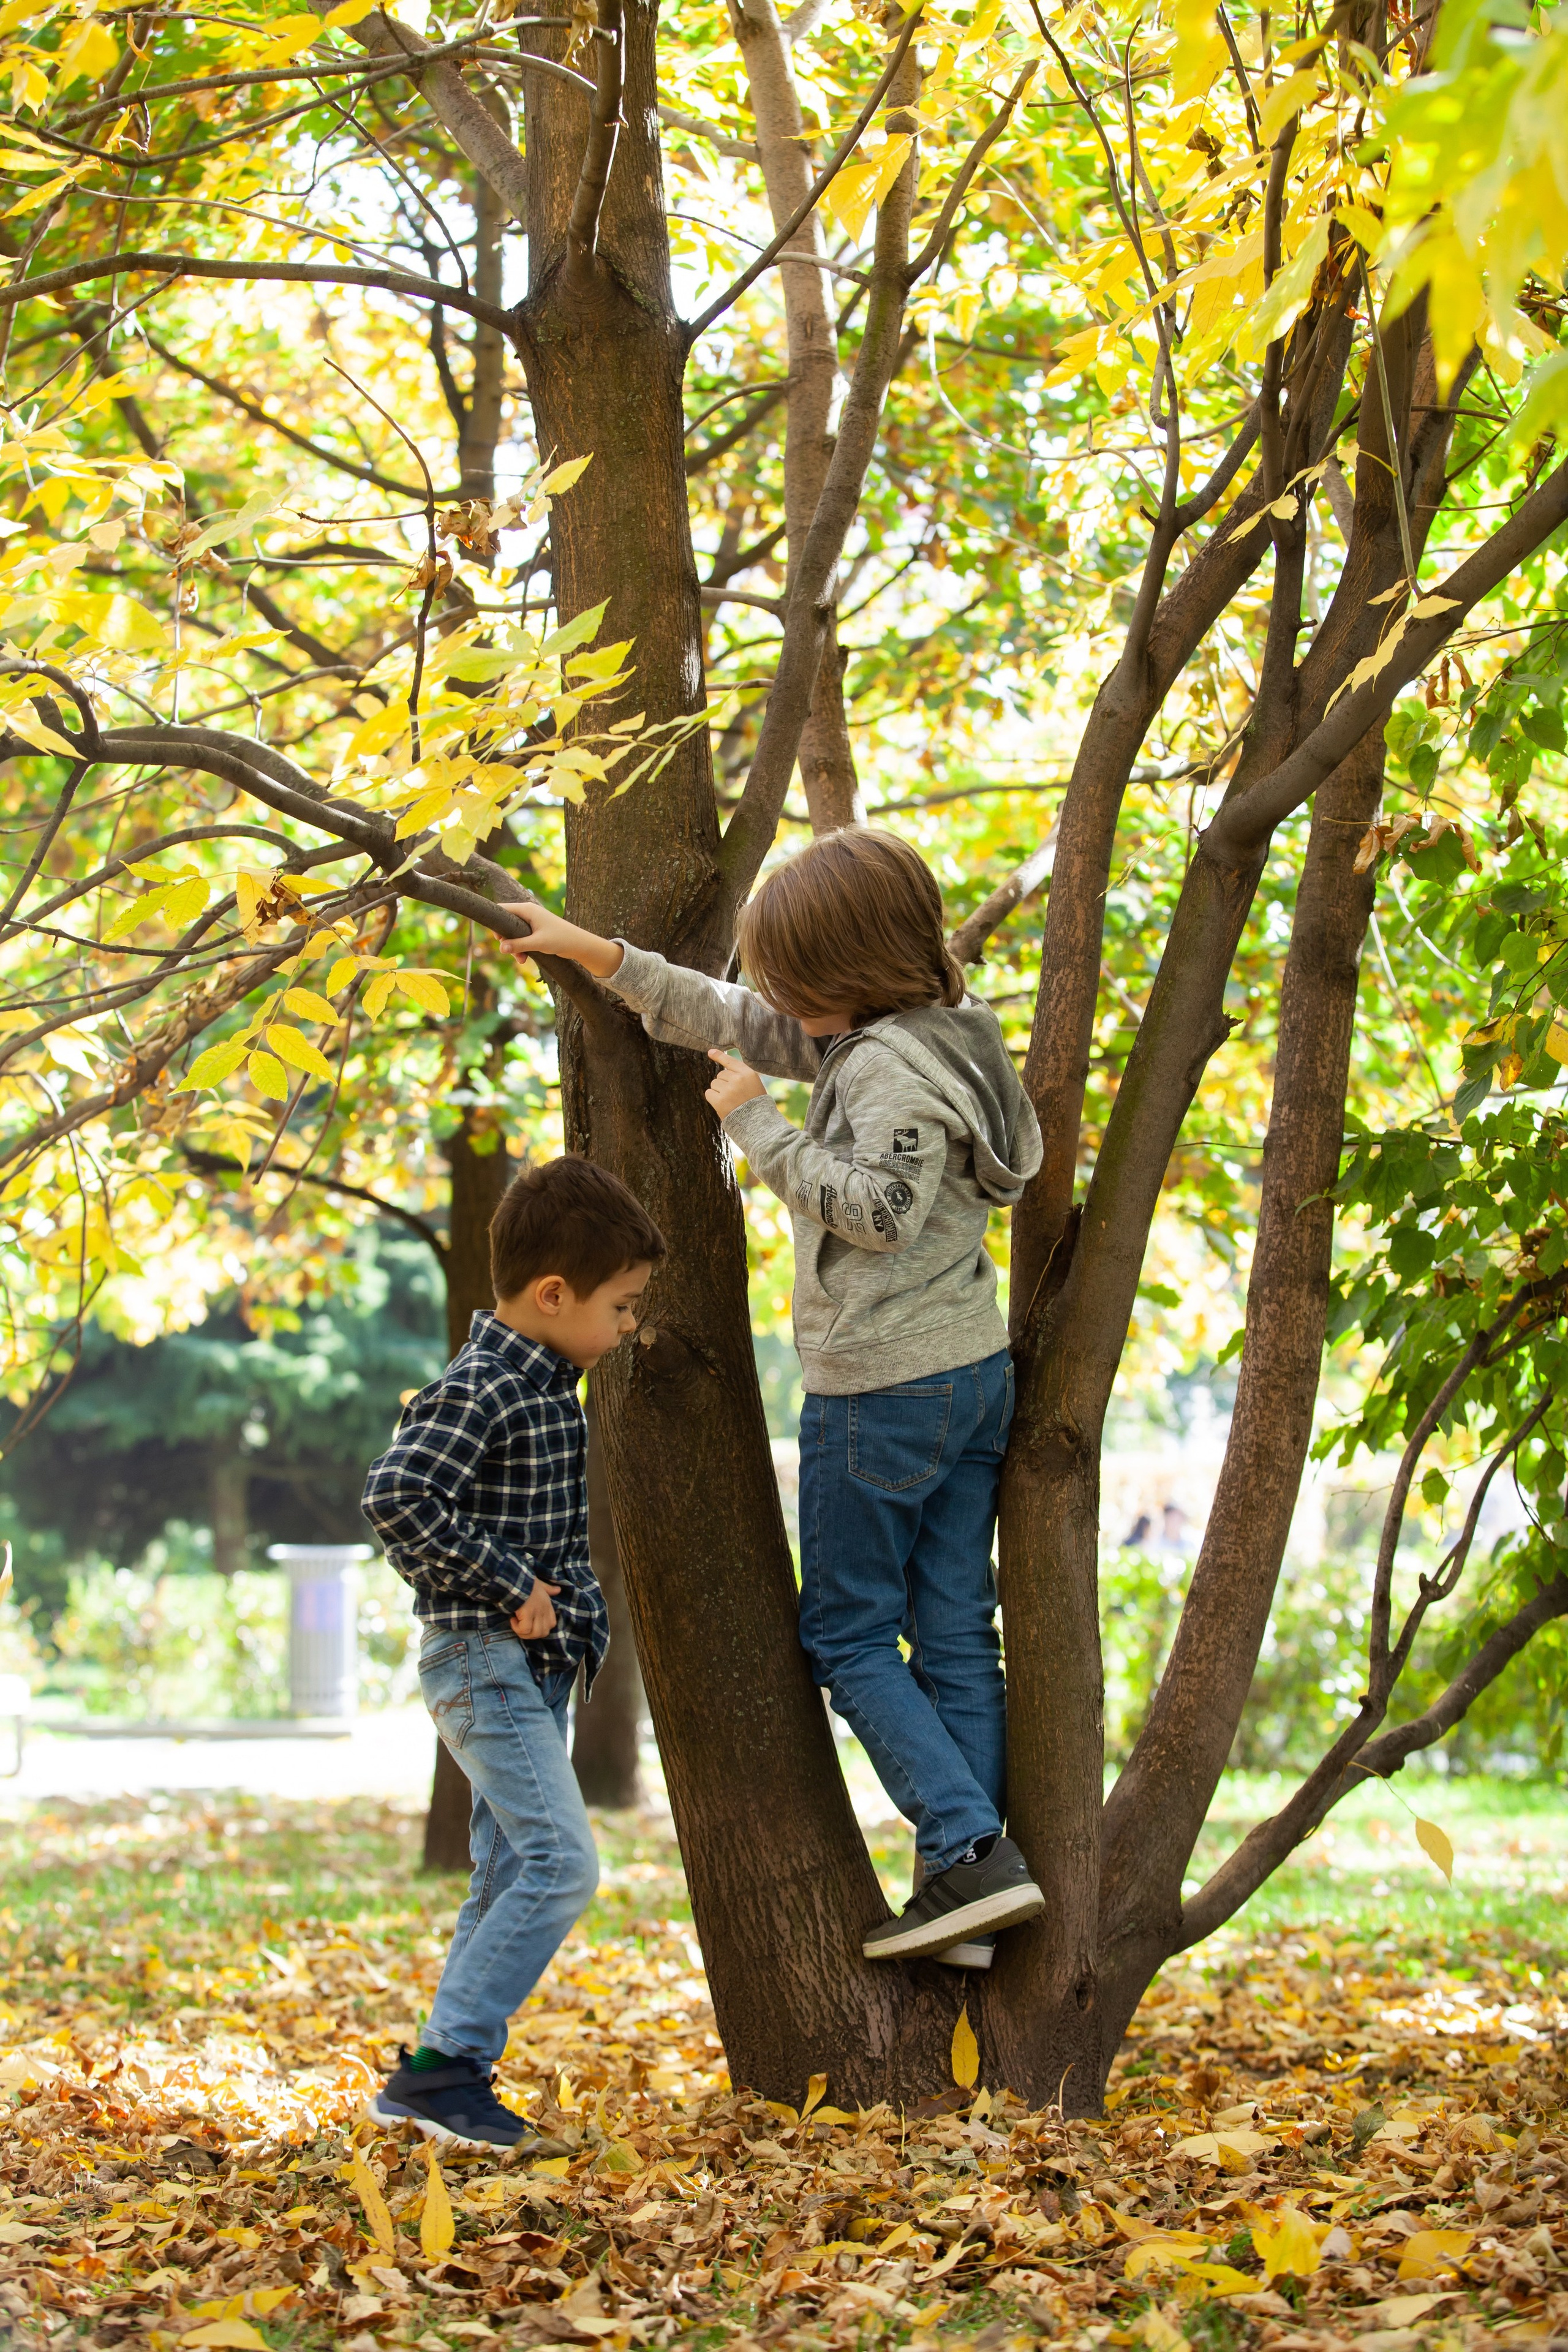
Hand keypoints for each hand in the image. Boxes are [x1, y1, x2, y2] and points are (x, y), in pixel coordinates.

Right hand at [498, 902, 623, 978]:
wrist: (579, 944)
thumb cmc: (560, 939)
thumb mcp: (537, 943)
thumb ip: (518, 945)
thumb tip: (501, 948)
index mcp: (527, 909)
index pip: (502, 909)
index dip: (495, 922)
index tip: (496, 938)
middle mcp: (528, 913)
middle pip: (506, 923)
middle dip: (506, 939)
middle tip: (508, 951)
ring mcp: (532, 922)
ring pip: (514, 933)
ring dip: (514, 947)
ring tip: (520, 960)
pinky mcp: (536, 931)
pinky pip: (522, 938)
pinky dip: (521, 948)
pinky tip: (524, 959)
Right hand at [510, 1581, 560, 1639]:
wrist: (515, 1577)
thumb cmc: (526, 1581)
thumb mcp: (540, 1584)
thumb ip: (548, 1589)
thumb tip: (558, 1590)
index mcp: (548, 1604)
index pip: (552, 1624)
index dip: (541, 1627)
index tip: (530, 1622)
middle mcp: (544, 1610)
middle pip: (544, 1632)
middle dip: (532, 1634)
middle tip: (522, 1627)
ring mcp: (537, 1612)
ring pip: (535, 1633)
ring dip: (524, 1633)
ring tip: (516, 1624)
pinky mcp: (527, 1613)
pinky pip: (525, 1630)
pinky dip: (517, 1629)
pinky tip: (512, 1620)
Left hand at [705, 1048, 765, 1117]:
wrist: (757, 1124)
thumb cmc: (756, 1104)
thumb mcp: (754, 1085)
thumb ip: (741, 1075)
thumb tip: (721, 1071)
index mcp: (748, 1074)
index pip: (731, 1061)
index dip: (719, 1056)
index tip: (710, 1052)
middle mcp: (738, 1079)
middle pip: (720, 1075)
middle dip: (724, 1083)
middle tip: (735, 1095)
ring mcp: (728, 1090)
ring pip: (714, 1084)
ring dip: (719, 1091)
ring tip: (731, 1101)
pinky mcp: (719, 1101)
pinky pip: (709, 1093)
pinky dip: (713, 1098)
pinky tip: (723, 1104)